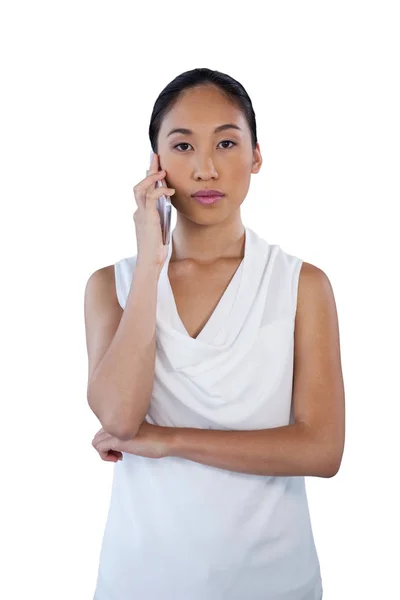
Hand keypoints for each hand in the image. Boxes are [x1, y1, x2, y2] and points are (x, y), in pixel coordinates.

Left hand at [91, 421, 172, 461]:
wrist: (165, 440)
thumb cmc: (155, 439)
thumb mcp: (135, 433)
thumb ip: (125, 433)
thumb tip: (115, 445)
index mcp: (121, 418)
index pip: (104, 430)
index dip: (109, 442)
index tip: (121, 450)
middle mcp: (116, 422)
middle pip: (98, 436)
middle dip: (105, 448)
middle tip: (119, 454)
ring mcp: (115, 431)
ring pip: (96, 442)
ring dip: (105, 453)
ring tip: (118, 456)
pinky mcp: (117, 440)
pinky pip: (99, 448)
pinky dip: (105, 457)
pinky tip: (119, 458)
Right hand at [133, 151, 174, 269]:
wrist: (150, 263)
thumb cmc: (156, 251)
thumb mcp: (160, 230)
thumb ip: (161, 218)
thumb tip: (169, 209)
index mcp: (142, 214)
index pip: (143, 191)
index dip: (149, 177)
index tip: (156, 166)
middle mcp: (139, 212)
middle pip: (139, 184)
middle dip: (148, 169)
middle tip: (155, 156)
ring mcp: (141, 214)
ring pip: (140, 188)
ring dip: (151, 177)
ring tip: (162, 171)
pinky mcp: (147, 218)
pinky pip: (151, 197)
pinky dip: (160, 190)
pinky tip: (170, 190)